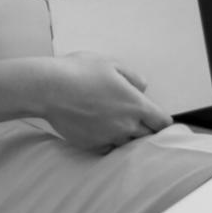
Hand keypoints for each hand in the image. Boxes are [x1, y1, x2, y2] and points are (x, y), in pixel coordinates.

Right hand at [40, 51, 171, 151]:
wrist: (49, 89)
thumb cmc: (80, 71)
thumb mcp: (111, 63)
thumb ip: (134, 77)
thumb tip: (142, 89)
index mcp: (136, 105)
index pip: (162, 123)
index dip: (162, 121)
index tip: (156, 118)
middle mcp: (126, 126)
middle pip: (148, 138)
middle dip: (146, 130)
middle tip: (137, 121)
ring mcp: (109, 138)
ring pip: (128, 146)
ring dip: (127, 137)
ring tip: (116, 125)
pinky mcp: (92, 145)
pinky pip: (109, 149)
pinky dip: (109, 143)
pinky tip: (101, 130)